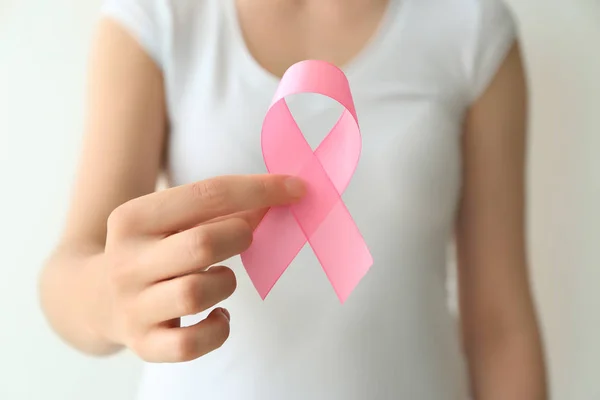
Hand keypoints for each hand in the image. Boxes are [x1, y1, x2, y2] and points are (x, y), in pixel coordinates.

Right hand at [97, 175, 304, 361]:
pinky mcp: (144, 344)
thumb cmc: (150, 250)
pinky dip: (217, 329)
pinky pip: (191, 344)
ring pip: (197, 293)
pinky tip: (218, 314)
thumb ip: (219, 209)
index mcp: (132, 218)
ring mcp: (133, 306)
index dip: (259, 189)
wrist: (93, 298)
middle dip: (240, 236)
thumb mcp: (169, 220)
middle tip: (243, 238)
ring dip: (226, 282)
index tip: (296, 189)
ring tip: (220, 278)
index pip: (207, 194)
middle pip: (203, 244)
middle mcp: (126, 261)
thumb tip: (281, 196)